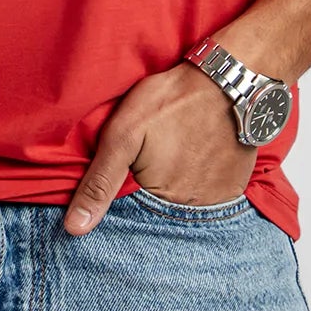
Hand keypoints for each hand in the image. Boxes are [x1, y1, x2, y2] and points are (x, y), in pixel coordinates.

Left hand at [63, 61, 255, 234]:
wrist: (227, 81)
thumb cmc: (169, 102)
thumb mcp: (123, 134)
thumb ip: (99, 182)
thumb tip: (74, 229)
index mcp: (158, 202)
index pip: (133, 219)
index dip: (127, 197)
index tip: (135, 166)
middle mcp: (191, 213)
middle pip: (161, 214)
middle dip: (153, 193)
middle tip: (160, 153)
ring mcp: (217, 203)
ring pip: (186, 207)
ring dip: (178, 190)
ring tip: (179, 154)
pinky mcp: (235, 189)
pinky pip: (212, 197)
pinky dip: (202, 182)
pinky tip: (198, 156)